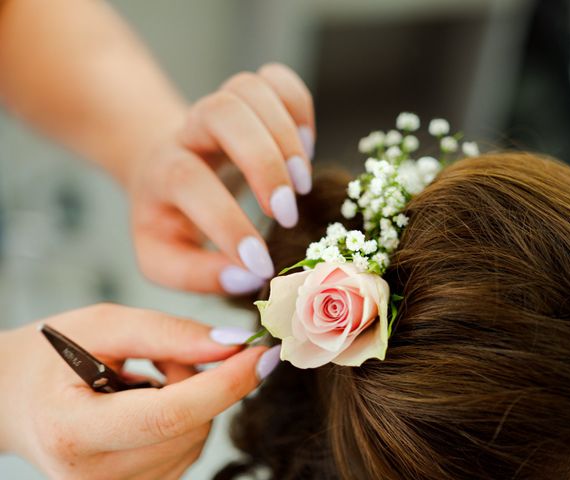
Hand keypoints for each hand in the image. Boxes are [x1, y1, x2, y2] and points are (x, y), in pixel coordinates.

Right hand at [0, 304, 276, 479]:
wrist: (15, 399)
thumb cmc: (54, 355)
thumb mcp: (103, 325)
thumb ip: (168, 333)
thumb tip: (231, 344)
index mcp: (74, 431)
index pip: (170, 415)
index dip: (225, 384)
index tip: (264, 354)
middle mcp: (92, 477)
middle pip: (191, 428)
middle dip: (202, 382)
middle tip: (168, 354)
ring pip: (196, 441)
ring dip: (193, 399)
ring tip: (147, 378)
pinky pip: (187, 451)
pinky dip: (186, 420)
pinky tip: (151, 402)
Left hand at [127, 63, 314, 294]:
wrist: (160, 170)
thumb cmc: (168, 220)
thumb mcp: (164, 258)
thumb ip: (198, 274)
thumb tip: (246, 277)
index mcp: (161, 172)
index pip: (188, 181)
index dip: (227, 222)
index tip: (261, 264)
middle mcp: (188, 132)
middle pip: (221, 112)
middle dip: (264, 161)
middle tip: (287, 213)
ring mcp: (219, 108)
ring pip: (250, 89)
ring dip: (287, 136)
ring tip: (302, 183)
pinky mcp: (247, 99)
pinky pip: (277, 79)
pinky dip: (300, 107)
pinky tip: (306, 147)